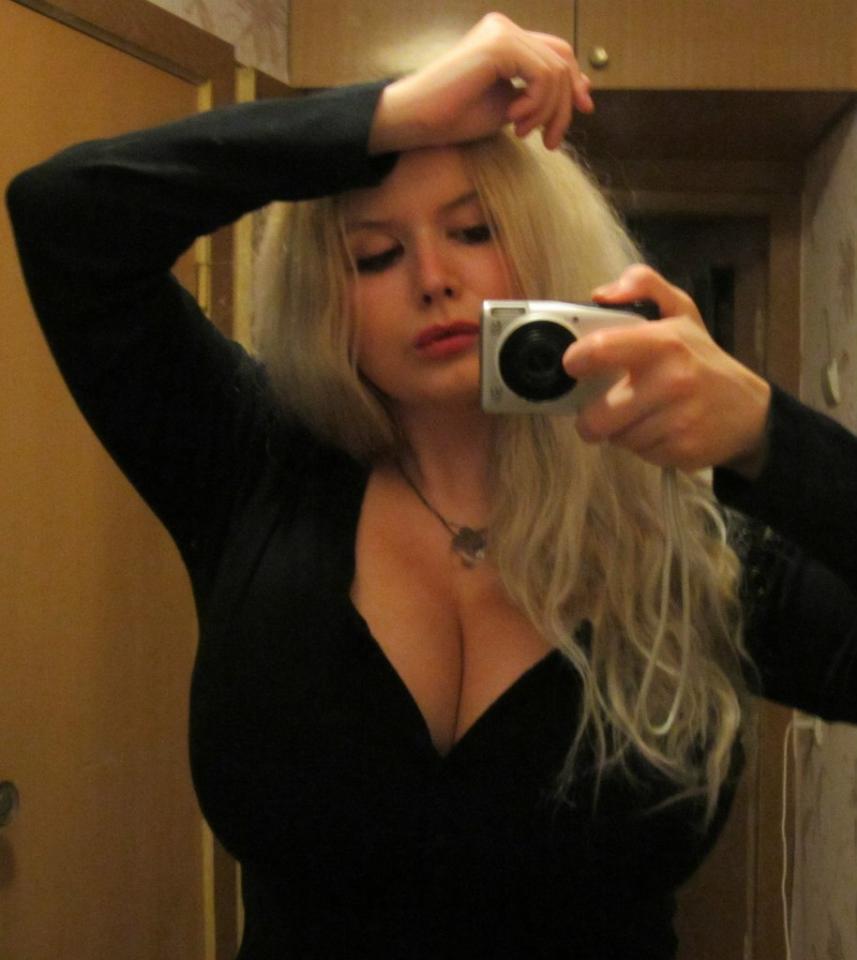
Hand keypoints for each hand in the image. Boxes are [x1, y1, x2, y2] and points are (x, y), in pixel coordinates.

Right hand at [368, 13, 591, 154]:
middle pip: (562, 60)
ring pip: (555, 71)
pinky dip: (536, 105)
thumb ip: (537, 95)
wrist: (417, 122)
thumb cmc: (453, 120)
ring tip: (523, 134)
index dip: (575, 81)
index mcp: (505, 40)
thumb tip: (580, 90)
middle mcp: (504, 28)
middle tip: (550, 141)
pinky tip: (513, 122)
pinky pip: (542, 75)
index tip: (584, 110)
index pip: (557, 53)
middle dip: (566, 104)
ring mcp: (501, 33)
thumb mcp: (508, 108)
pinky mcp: (499, 45)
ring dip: (547, 112)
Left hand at [563, 265, 771, 476]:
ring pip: (615, 438)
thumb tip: (600, 294)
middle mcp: (673, 381)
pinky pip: (637, 453)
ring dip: (620, 430)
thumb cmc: (702, 359)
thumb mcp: (680, 311)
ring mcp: (679, 420)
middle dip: (592, 416)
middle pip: (596, 417)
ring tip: (641, 414)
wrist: (749, 410)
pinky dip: (641, 445)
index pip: (599, 350)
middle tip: (604, 407)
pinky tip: (658, 429)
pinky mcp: (682, 450)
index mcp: (665, 342)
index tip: (576, 366)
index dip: (577, 361)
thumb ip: (643, 284)